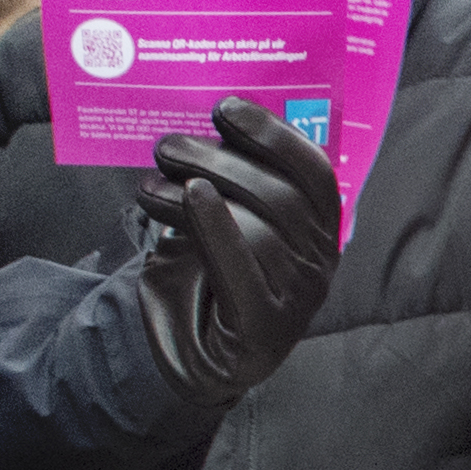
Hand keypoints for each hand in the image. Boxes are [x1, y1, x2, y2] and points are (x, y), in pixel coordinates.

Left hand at [126, 99, 348, 400]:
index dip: (274, 135)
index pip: (314, 172)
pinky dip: (218, 227)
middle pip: (282, 195)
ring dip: (200, 189)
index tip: (225, 108)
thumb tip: (204, 130)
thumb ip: (234, 187)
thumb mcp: (229, 226)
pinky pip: (244, 269)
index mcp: (319, 231)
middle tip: (167, 146)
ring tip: (151, 184)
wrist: (196, 360)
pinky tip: (191, 197)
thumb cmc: (210, 282)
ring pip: (261, 226)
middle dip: (221, 160)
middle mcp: (319, 262)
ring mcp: (296, 297)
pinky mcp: (263, 327)